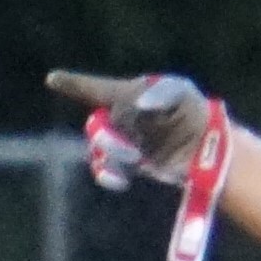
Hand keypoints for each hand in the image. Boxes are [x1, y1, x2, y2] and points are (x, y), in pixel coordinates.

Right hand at [46, 69, 209, 189]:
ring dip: (111, 154)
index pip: (95, 89)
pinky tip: (121, 180)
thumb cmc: (193, 111)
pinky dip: (109, 175)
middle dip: (107, 137)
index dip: (73, 84)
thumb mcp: (180, 94)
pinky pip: (105, 169)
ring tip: (135, 158)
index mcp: (127, 94)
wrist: (207, 146)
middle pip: (96, 125)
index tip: (53, 79)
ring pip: (98, 149)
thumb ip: (159, 93)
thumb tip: (138, 104)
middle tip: (131, 149)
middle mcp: (120, 117)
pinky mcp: (129, 163)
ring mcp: (123, 141)